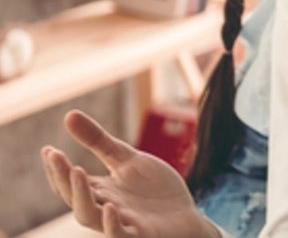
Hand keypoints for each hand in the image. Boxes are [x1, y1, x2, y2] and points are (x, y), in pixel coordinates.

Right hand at [40, 109, 216, 237]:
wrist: (186, 216)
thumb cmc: (154, 190)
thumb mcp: (127, 160)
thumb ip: (99, 142)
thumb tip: (69, 115)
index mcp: (99, 190)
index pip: (69, 182)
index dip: (57, 168)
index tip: (48, 149)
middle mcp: (104, 207)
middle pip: (74, 197)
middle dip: (62, 177)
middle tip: (54, 156)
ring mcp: (121, 222)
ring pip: (89, 216)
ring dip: (81, 196)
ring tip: (77, 172)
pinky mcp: (140, 235)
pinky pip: (120, 235)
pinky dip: (112, 224)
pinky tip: (109, 207)